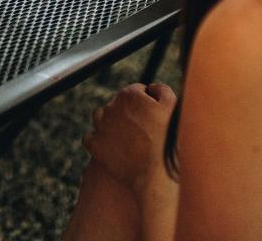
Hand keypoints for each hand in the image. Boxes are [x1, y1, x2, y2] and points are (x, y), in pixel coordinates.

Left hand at [83, 83, 178, 201]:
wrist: (157, 172)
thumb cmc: (168, 140)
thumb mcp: (173, 107)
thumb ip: (162, 90)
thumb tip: (151, 87)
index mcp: (130, 95)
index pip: (135, 91)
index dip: (145, 102)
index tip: (152, 115)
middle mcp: (111, 107)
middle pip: (118, 104)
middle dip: (128, 113)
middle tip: (142, 129)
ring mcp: (101, 127)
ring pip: (100, 118)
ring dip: (109, 123)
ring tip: (124, 137)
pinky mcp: (95, 146)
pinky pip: (89, 137)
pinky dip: (97, 140)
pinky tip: (108, 146)